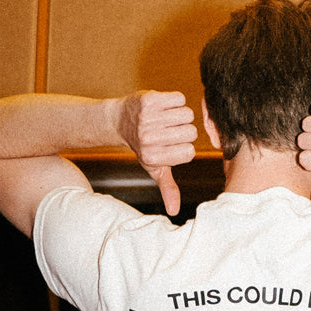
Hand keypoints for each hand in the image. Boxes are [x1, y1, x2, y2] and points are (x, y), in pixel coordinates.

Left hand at [116, 91, 196, 216]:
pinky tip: (164, 106)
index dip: (185, 147)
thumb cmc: (143, 146)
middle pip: (190, 132)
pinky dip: (175, 101)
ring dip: (181, 115)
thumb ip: (167, 188)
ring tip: (167, 118)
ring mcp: (147, 118)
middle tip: (169, 130)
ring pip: (186, 114)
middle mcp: (148, 138)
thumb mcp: (154, 168)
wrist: (119, 120)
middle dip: (184, 130)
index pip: (189, 152)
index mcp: (152, 157)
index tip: (172, 145)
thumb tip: (174, 212)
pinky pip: (179, 99)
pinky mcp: (148, 99)